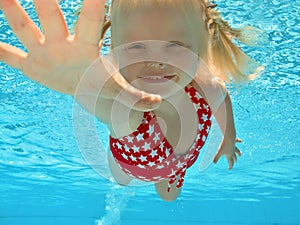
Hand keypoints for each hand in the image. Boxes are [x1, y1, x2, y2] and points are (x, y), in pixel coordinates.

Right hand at [0, 0, 160, 110]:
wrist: (84, 87)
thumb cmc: (103, 83)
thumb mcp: (118, 90)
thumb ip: (136, 97)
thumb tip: (156, 103)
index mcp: (87, 47)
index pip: (89, 20)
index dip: (91, 3)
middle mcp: (63, 43)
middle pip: (52, 17)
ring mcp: (46, 52)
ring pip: (27, 30)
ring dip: (14, 15)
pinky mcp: (33, 66)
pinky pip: (13, 57)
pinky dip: (0, 52)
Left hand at [213, 138, 241, 169]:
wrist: (229, 137)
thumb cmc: (223, 145)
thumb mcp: (218, 152)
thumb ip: (216, 158)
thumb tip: (213, 163)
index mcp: (229, 154)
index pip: (230, 162)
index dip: (230, 166)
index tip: (229, 169)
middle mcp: (232, 151)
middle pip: (234, 156)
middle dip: (234, 160)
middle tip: (235, 162)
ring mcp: (233, 145)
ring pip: (236, 150)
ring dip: (238, 153)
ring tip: (240, 155)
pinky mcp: (233, 140)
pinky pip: (237, 141)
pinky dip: (239, 141)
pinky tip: (241, 141)